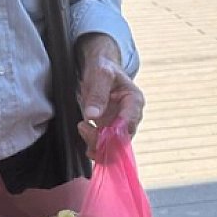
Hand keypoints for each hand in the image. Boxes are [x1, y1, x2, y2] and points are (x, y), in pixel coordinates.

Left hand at [76, 34, 143, 154]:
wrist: (100, 71)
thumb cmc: (103, 69)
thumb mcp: (100, 74)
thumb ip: (98, 93)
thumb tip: (92, 116)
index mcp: (135, 101)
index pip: (128, 124)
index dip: (113, 133)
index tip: (95, 129)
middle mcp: (132, 116)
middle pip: (122, 140)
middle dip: (102, 140)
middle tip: (83, 127)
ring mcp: (121, 125)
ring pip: (114, 147)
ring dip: (97, 145)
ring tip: (82, 128)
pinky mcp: (111, 131)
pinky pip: (106, 147)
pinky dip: (95, 147)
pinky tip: (84, 137)